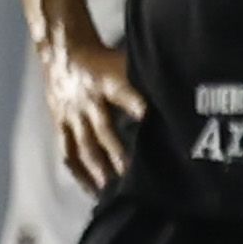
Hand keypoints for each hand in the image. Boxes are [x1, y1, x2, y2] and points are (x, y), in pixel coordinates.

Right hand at [38, 31, 148, 194]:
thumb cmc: (106, 60)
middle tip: (133, 174)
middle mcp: (88, 100)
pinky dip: (79, 173)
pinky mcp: (60, 124)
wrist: (64, 53)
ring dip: (97, 169)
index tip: (150, 119)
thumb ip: (148, 78)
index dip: (135, 105)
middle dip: (118, 152)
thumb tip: (182, 90)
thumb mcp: (126, 62)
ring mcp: (72, 114)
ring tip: (111, 189)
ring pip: (84, 145)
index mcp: (107, 80)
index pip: (122, 93)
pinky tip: (93, 190)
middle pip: (103, 129)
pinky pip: (68, 151)